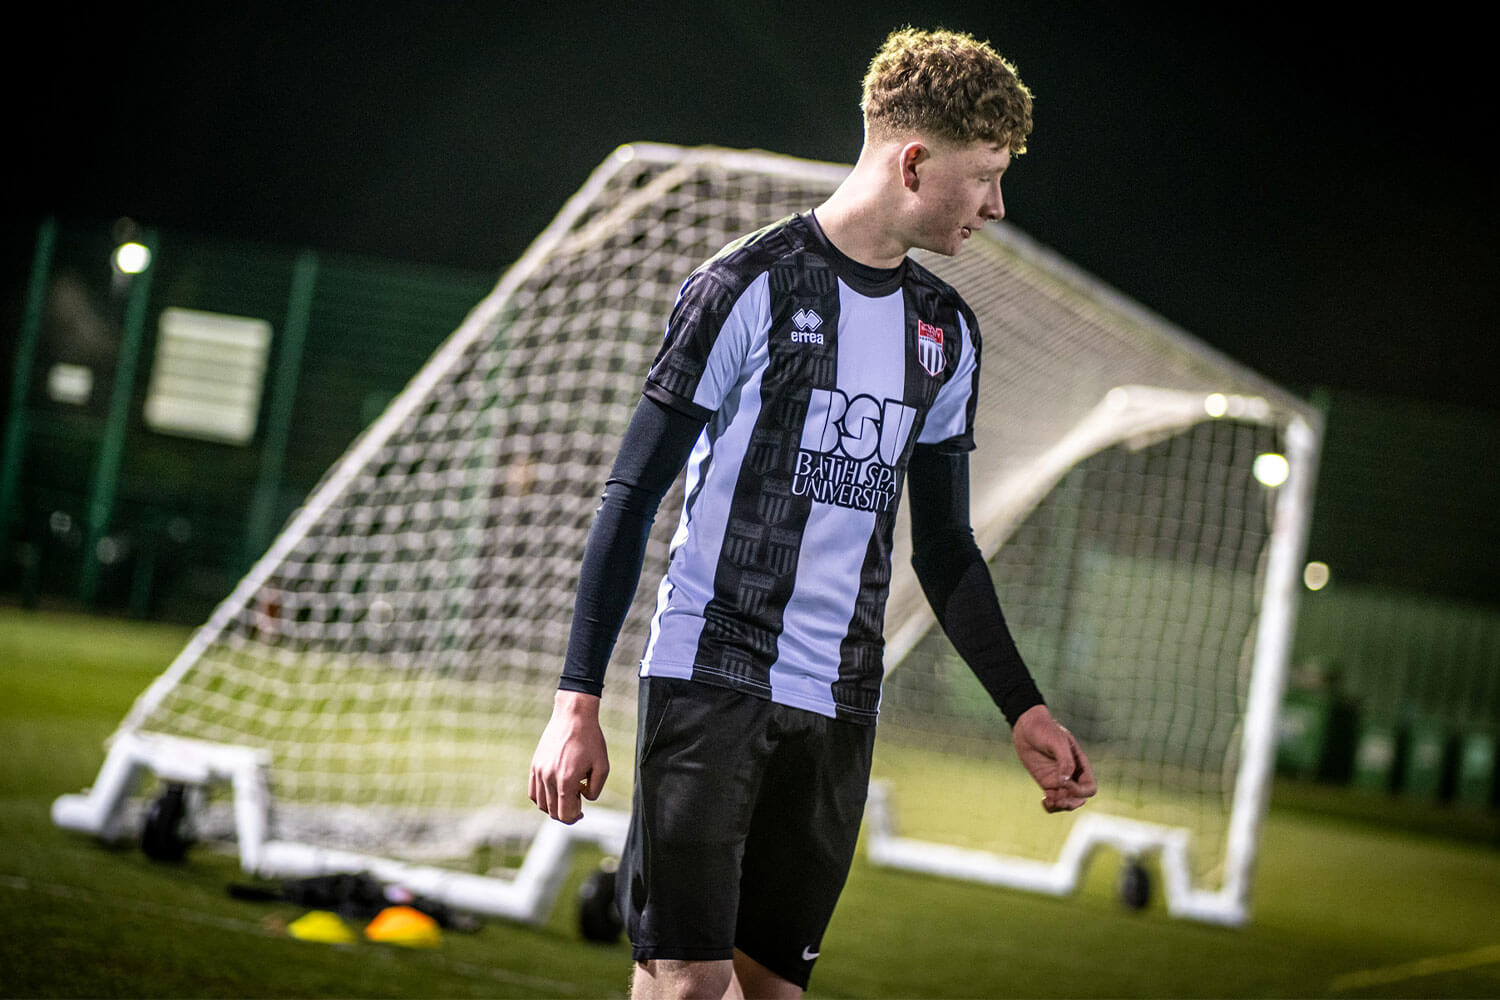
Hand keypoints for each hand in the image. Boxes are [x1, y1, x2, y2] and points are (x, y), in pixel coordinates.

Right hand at [528, 690, 609, 823]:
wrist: (574, 716)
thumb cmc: (591, 740)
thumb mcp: (603, 766)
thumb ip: (595, 790)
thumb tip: (583, 799)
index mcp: (567, 780)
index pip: (565, 814)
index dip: (575, 817)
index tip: (582, 811)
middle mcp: (549, 777)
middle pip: (552, 812)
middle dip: (566, 813)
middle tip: (577, 803)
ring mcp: (539, 771)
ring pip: (541, 804)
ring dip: (553, 806)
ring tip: (567, 794)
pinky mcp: (534, 765)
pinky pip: (533, 792)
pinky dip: (542, 798)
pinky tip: (555, 790)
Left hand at [1012, 704, 1096, 812]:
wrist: (1027, 727)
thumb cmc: (1045, 730)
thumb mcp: (1057, 742)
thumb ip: (1065, 761)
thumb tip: (1065, 781)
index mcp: (1080, 765)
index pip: (1089, 787)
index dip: (1079, 791)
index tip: (1062, 782)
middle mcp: (1072, 775)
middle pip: (1079, 799)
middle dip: (1070, 803)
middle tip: (1056, 799)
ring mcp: (1059, 780)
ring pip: (1067, 802)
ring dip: (1060, 807)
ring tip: (1048, 801)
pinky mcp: (1046, 782)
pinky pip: (1053, 800)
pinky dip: (1050, 806)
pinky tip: (1044, 802)